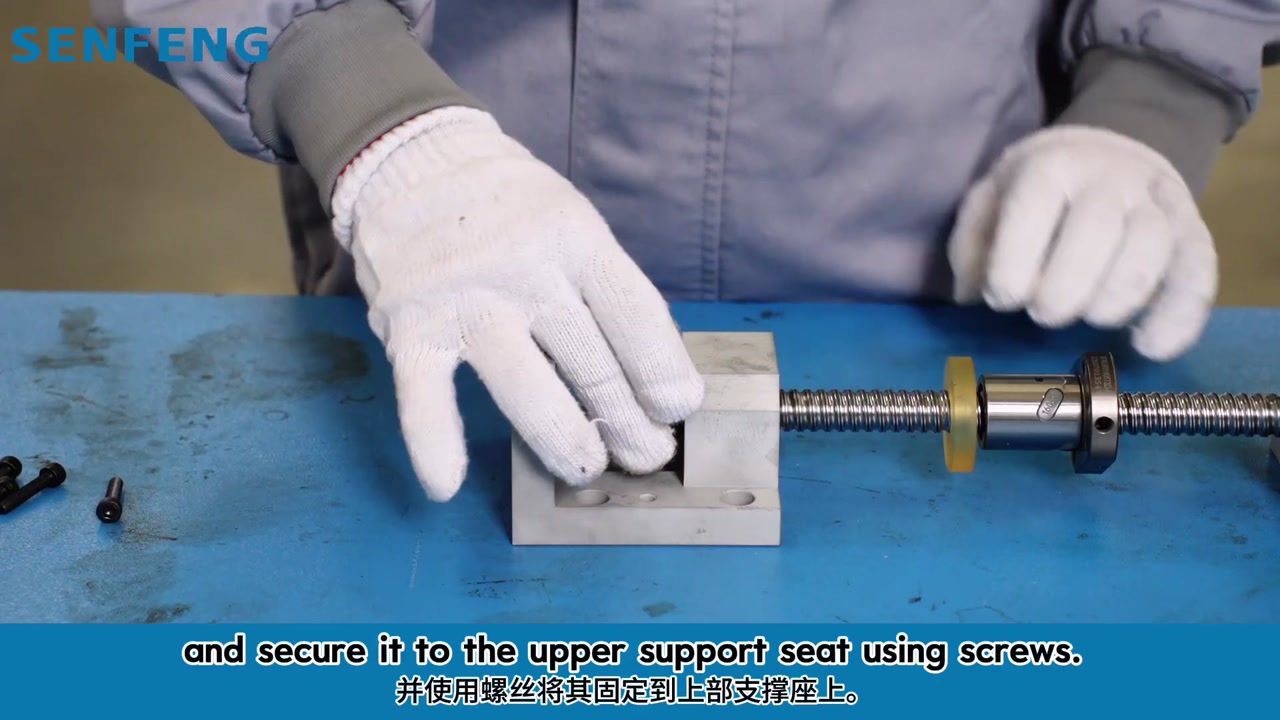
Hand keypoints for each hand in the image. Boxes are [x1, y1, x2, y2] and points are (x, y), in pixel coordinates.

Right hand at [330, 107, 703, 500]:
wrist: (407, 155)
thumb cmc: (508, 204)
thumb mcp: (570, 220)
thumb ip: (602, 288)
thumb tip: (649, 376)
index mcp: (575, 237)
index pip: (634, 315)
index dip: (662, 370)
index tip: (679, 410)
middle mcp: (524, 268)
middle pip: (590, 362)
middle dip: (627, 421)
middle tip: (646, 455)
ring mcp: (464, 299)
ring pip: (525, 389)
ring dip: (564, 441)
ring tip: (588, 469)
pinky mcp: (409, 326)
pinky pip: (424, 399)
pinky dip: (433, 446)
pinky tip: (446, 485)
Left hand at [947, 125, 1217, 360]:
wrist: (1107, 154)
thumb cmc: (1035, 191)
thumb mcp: (990, 201)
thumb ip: (971, 246)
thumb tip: (970, 297)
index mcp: (1051, 165)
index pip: (1035, 208)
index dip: (1014, 264)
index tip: (1002, 299)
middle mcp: (1110, 178)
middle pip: (1098, 230)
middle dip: (1065, 288)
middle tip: (1045, 314)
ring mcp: (1158, 203)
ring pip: (1154, 248)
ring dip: (1117, 299)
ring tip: (1091, 319)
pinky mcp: (1192, 232)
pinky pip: (1199, 272)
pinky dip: (1179, 317)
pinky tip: (1149, 347)